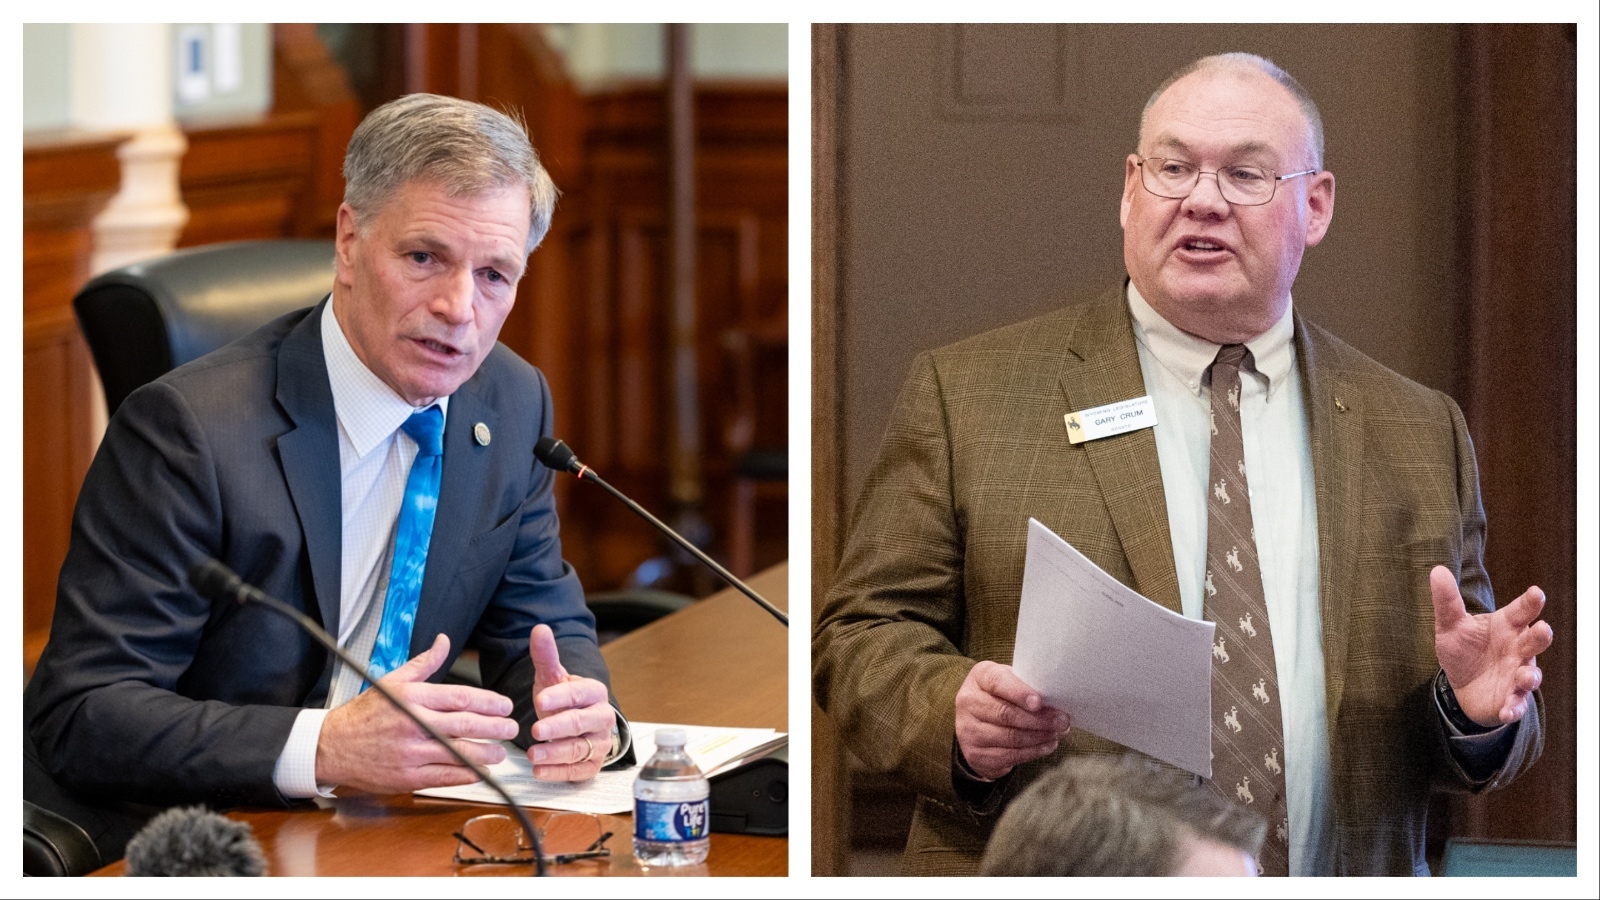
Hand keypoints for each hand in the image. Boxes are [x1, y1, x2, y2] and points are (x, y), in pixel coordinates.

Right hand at [316, 633, 519, 791]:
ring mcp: (409, 752)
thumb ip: (424, 664)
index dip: (488, 701)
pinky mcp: (406, 777)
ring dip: (484, 753)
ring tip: (501, 752)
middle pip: (463, 724)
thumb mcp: (392, 680)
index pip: (460, 696)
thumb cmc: (365, 713)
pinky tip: (479, 771)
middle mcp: (412, 723)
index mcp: (411, 697)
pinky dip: (465, 774)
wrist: (332, 746)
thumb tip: (444, 641)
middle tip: (511, 727)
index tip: (504, 705)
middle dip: (493, 727)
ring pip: (457, 752)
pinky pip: (443, 776)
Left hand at [526, 624, 614, 780]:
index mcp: (594, 693)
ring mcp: (600, 743)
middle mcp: (602, 718)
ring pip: (579, 749)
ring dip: (555, 753)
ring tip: (533, 755)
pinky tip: (539, 771)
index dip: (560, 697)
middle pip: (581, 723)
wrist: (579, 725)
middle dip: (557, 727)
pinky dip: (558, 773)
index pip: (579, 694)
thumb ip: (546, 656)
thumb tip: (540, 629)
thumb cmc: (565, 700)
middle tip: (535, 730)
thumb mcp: (553, 678)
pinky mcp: (593, 765)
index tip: (540, 700)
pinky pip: (578, 771)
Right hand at [954, 661, 1070, 780]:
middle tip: (1062, 721)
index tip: (1039, 702)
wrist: (976, 722)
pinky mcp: (975, 754)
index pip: (998, 682)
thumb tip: (1057, 700)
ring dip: (1038, 737)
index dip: (1019, 693)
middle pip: (1005, 713)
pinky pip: (1009, 756)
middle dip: (1038, 719)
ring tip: (1057, 734)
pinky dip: (1032, 752)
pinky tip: (1046, 746)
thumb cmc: (1002, 696)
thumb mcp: (1011, 682)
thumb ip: (1028, 686)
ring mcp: (968, 730)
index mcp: (979, 677)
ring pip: (1009, 737)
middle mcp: (968, 702)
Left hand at [1431, 566, 1552, 726]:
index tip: (1536, 593)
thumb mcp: (1450, 625)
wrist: (1461, 685)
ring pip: (1530, 675)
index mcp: (1506, 626)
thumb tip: (1437, 570)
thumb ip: (1447, 601)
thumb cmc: (1464, 648)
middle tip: (1542, 629)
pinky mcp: (1511, 699)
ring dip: (1529, 676)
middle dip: (1541, 635)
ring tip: (1524, 676)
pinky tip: (1507, 710)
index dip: (1530, 603)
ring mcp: (1517, 674)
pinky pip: (1517, 704)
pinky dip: (1514, 708)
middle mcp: (1518, 648)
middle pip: (1534, 641)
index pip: (1521, 611)